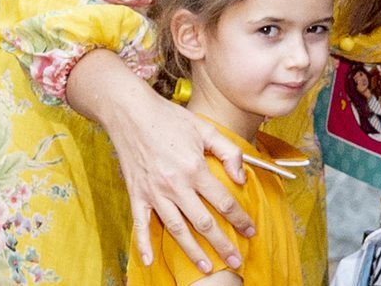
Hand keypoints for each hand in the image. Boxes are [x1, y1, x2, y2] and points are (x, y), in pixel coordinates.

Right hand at [66, 50, 253, 272]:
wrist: (130, 112)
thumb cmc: (168, 118)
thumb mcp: (205, 129)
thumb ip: (228, 152)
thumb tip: (242, 178)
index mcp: (194, 168)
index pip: (223, 201)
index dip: (240, 218)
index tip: (250, 230)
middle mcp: (174, 185)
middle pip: (203, 222)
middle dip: (222, 244)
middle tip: (236, 261)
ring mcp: (154, 192)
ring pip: (176, 229)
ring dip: (193, 252)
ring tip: (208, 268)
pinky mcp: (136, 194)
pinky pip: (140, 224)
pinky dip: (144, 244)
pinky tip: (150, 261)